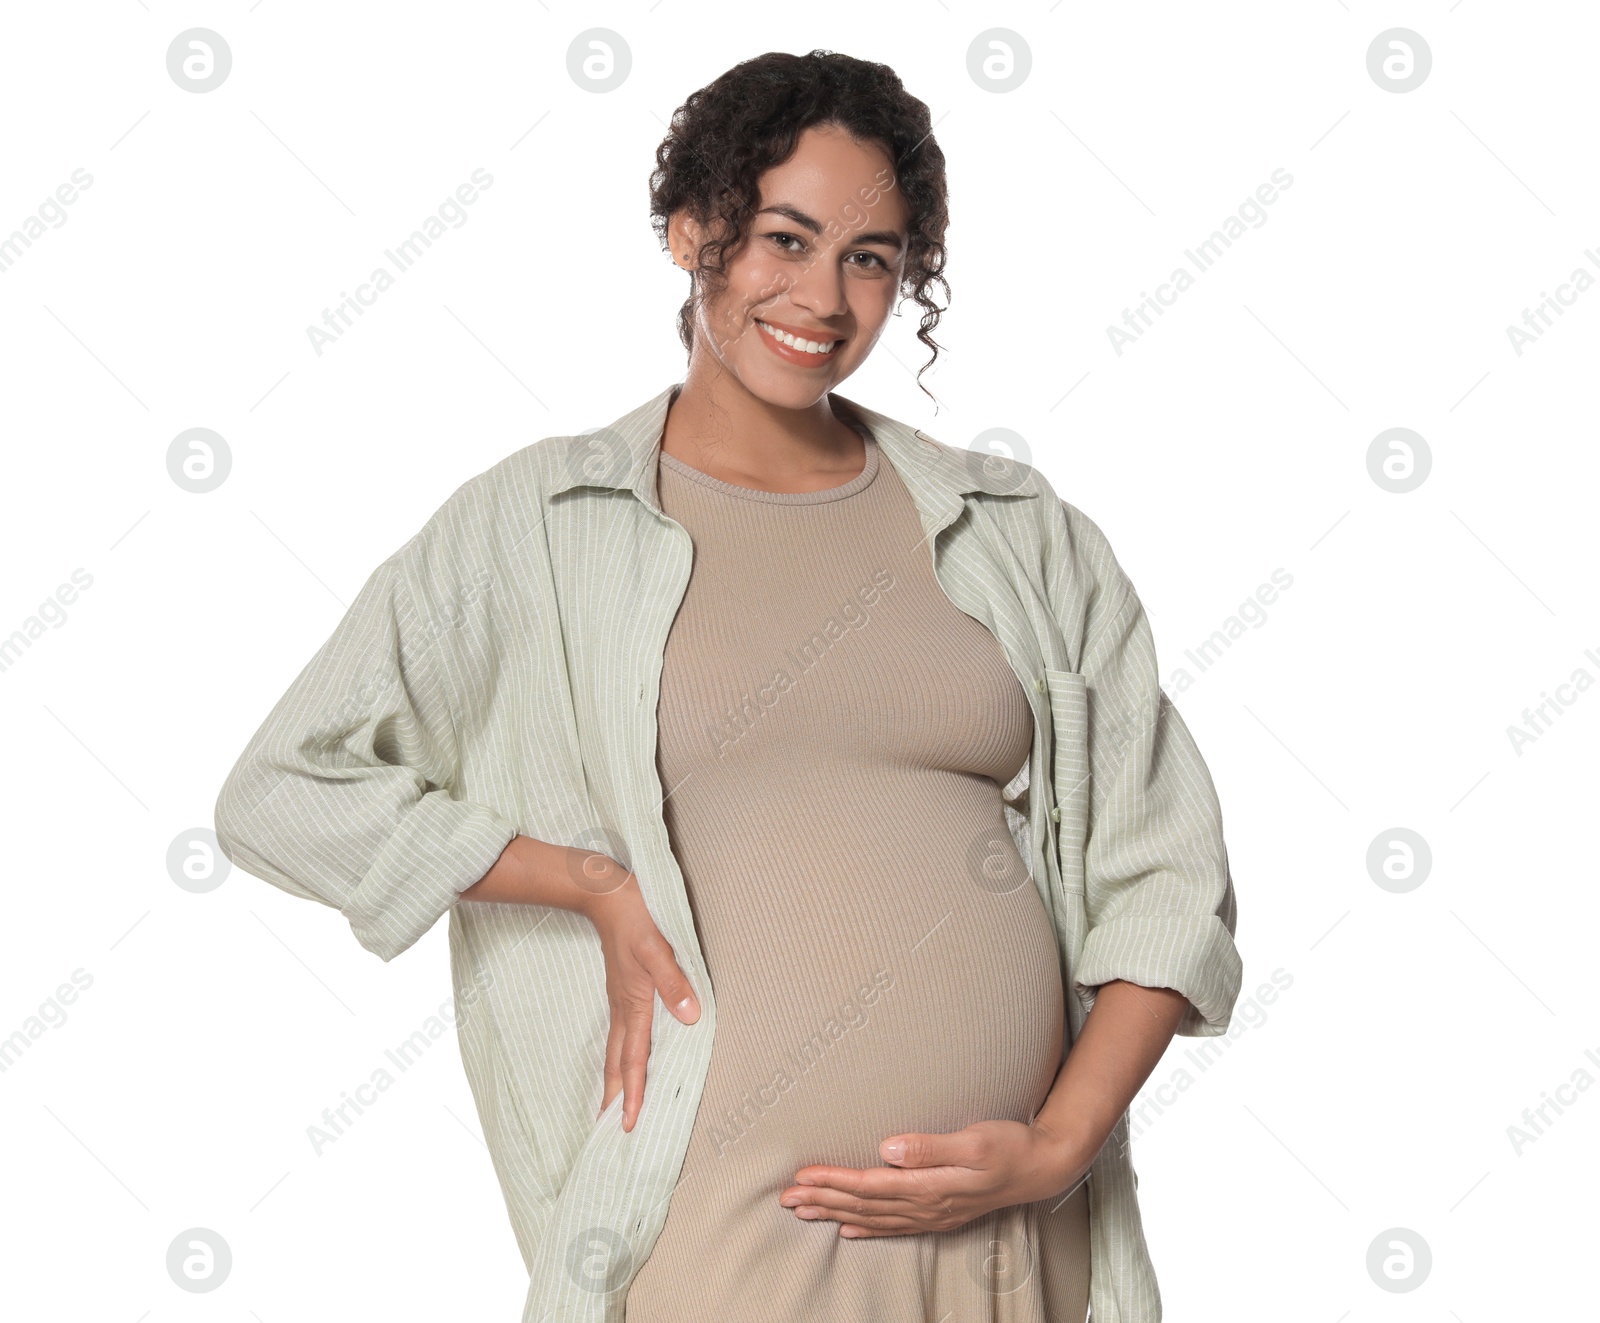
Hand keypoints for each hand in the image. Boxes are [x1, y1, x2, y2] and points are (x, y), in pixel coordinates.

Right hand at [580, 861, 700, 1133]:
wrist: (606, 894)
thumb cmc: (636, 917)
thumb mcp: (658, 947)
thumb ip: (674, 982)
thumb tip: (690, 1018)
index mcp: (633, 1003)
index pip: (634, 1058)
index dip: (634, 1092)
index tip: (628, 1123)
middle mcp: (623, 1008)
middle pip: (618, 1062)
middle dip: (616, 1098)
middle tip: (612, 1131)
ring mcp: (619, 1000)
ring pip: (616, 1050)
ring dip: (617, 1080)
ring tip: (614, 1106)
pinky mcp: (621, 990)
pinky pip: (620, 1034)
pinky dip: (620, 1057)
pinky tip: (625, 1060)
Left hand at [777, 1119, 1091, 1237]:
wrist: (1043, 1166)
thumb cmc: (1010, 1146)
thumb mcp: (975, 1140)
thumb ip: (931, 1146)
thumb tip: (889, 1148)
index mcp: (931, 1186)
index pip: (869, 1185)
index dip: (834, 1181)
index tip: (803, 1176)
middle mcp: (927, 1205)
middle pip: (864, 1204)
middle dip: (823, 1199)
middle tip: (786, 1196)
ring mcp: (933, 1213)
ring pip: (873, 1216)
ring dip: (835, 1212)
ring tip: (804, 1210)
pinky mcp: (940, 1212)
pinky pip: (894, 1225)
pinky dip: (866, 1226)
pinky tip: (847, 1228)